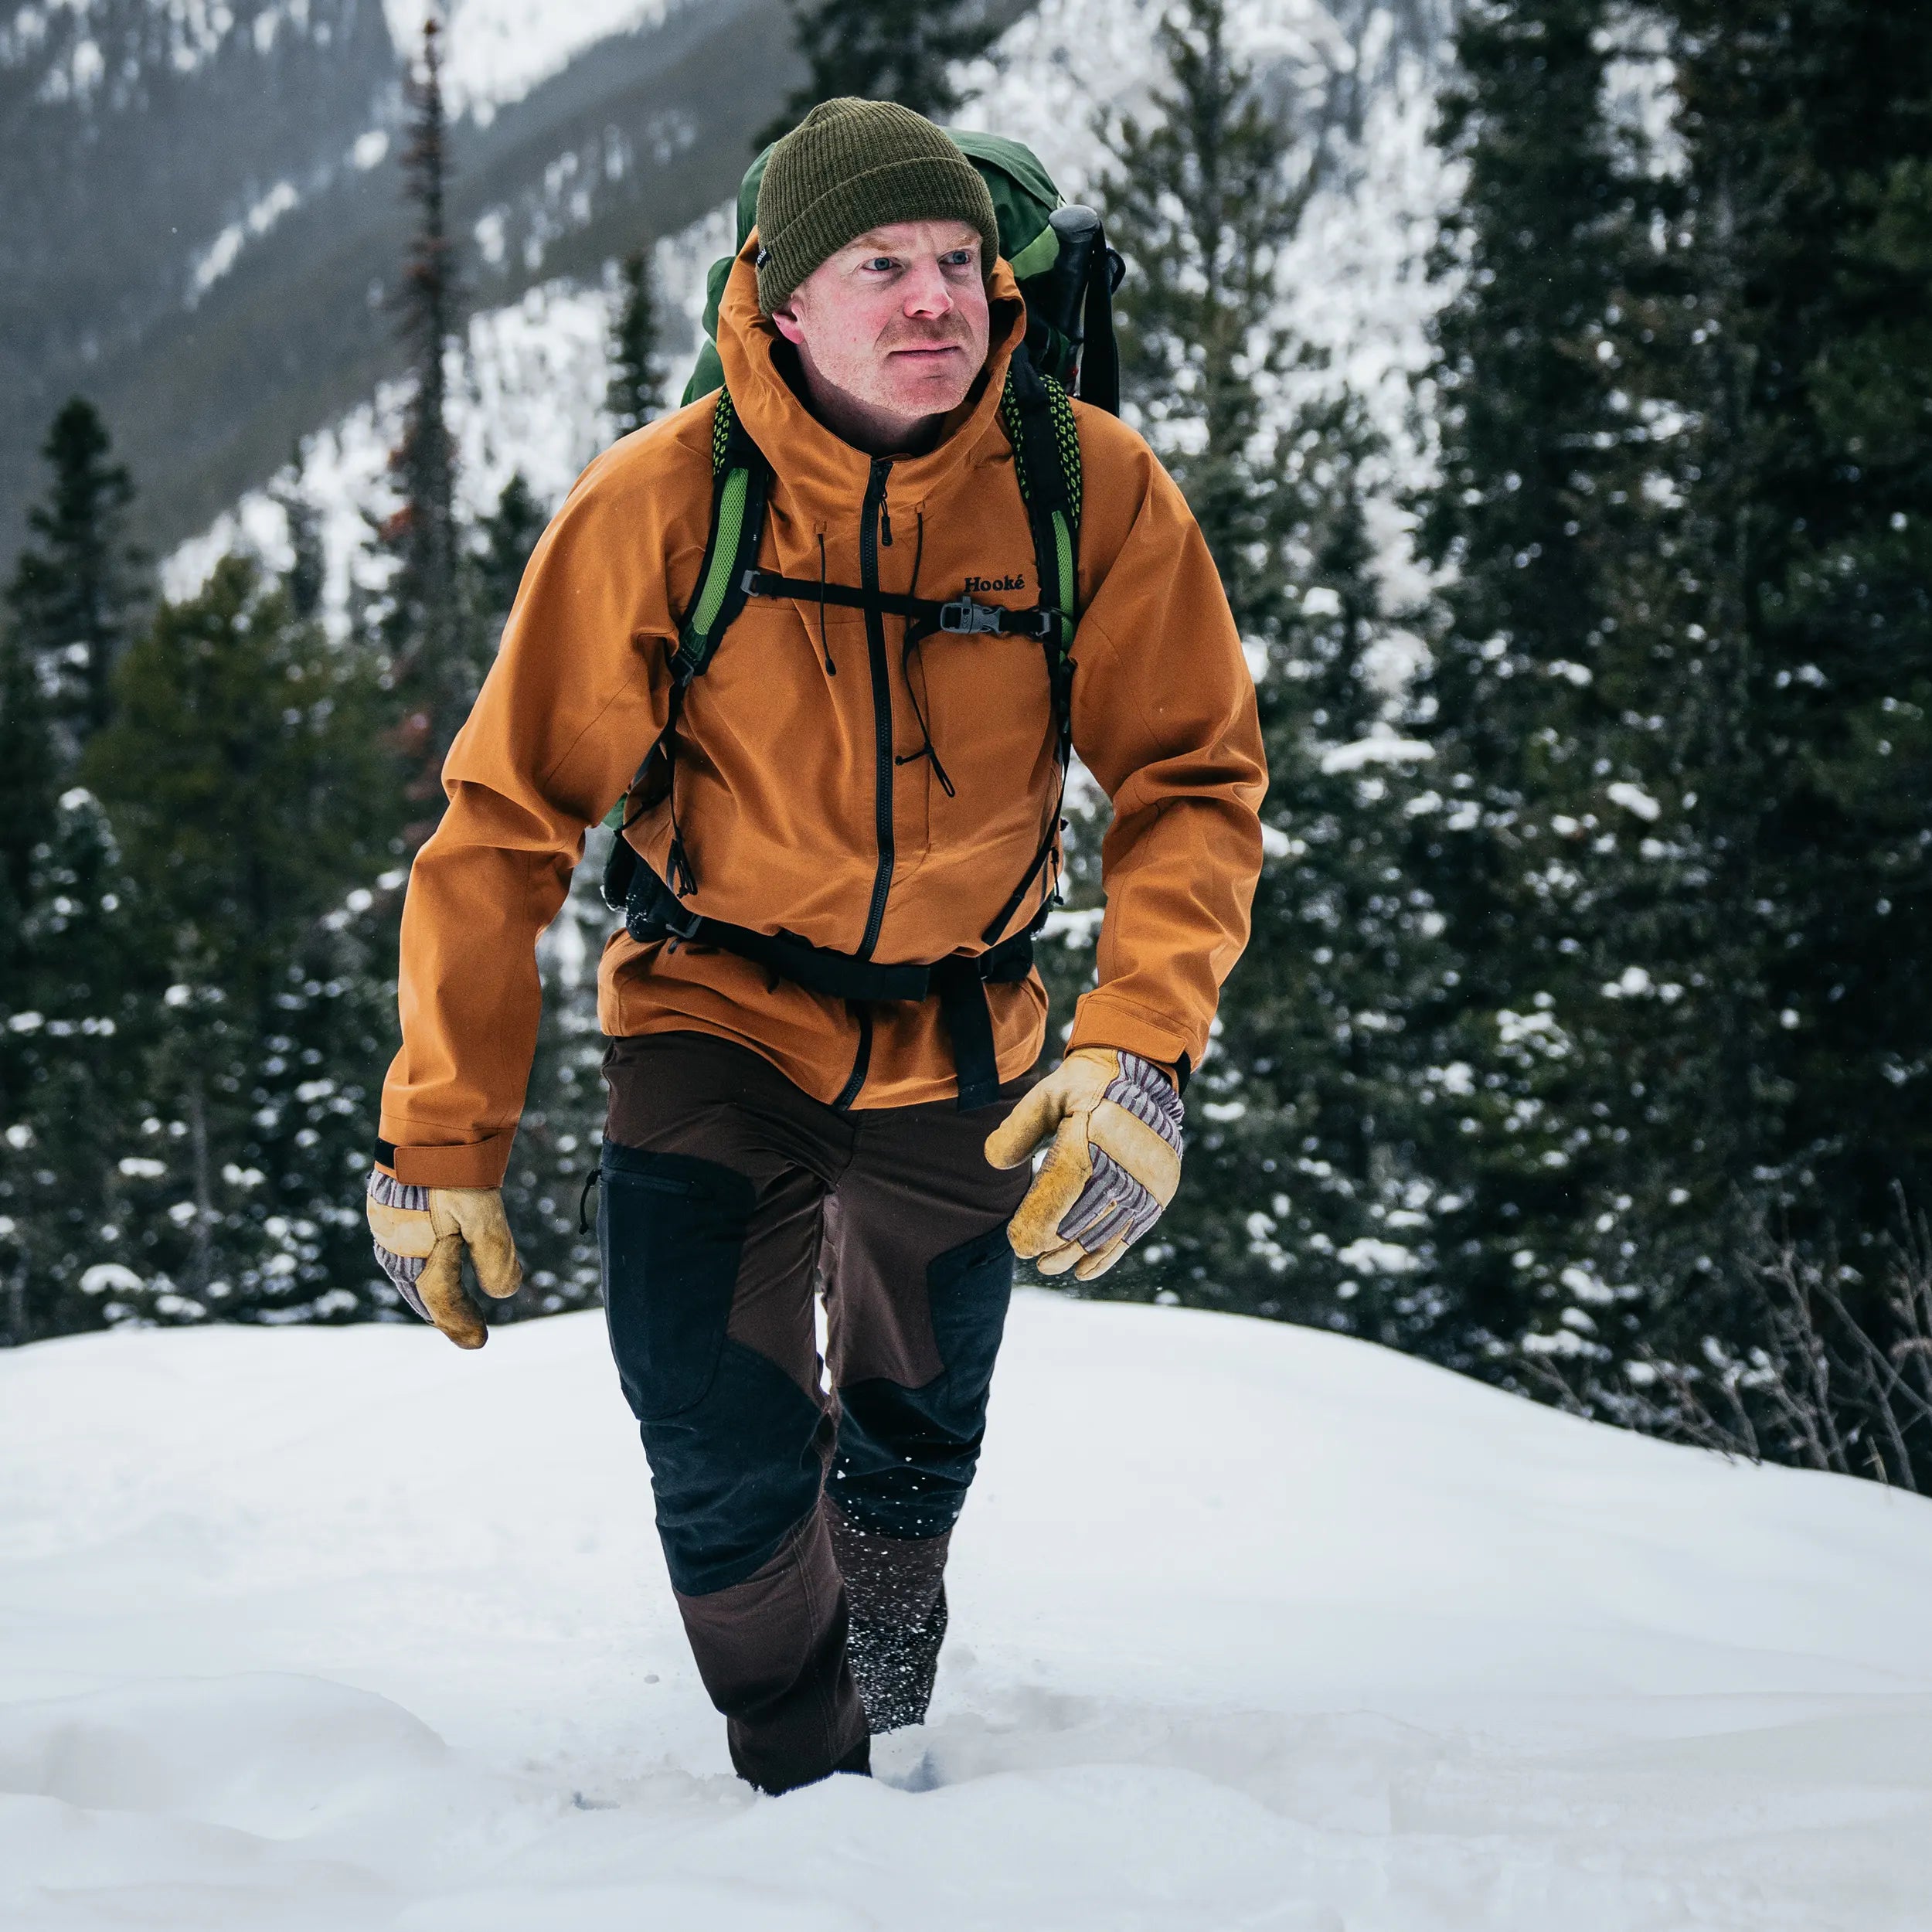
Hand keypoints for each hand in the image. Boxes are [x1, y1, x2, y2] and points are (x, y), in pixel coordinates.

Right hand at [365, 1169, 522, 1347]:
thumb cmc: (452, 1169)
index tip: (480, 1343)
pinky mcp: (389, 1202)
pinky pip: (401, 1244)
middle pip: (418, 1290)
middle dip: (439, 1312)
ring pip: (406, 1269)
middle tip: (461, 1331)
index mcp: (414, 1254)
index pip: (440, 1301)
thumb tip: (505, 1293)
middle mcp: (394, 1244)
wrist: (425, 1119)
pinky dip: (416, 1261)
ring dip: (425, 1289)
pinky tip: (425, 1257)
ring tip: (440, 1305)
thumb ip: (493, 1255)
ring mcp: (388, 1222)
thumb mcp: (481, 1213)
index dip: (460, 1324)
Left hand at [982, 1047, 1183, 1281]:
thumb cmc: (1085, 1086)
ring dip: (1076, 1254)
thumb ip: (1019, 1128)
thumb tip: (994, 1161)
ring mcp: (1148, 1178)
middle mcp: (1125, 1161)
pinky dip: (1107, 1254)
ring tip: (1050, 1266)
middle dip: (1053, 1245)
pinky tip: (1084, 1271)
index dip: (1036, 1224)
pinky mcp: (1160, 1189)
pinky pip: (1132, 1230)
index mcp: (1093, 1136)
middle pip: (1082, 1218)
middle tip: (1031, 1257)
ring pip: (1106, 1230)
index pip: (1059, 1193)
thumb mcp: (1047, 1095)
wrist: (1143, 1073)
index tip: (1017, 1244)